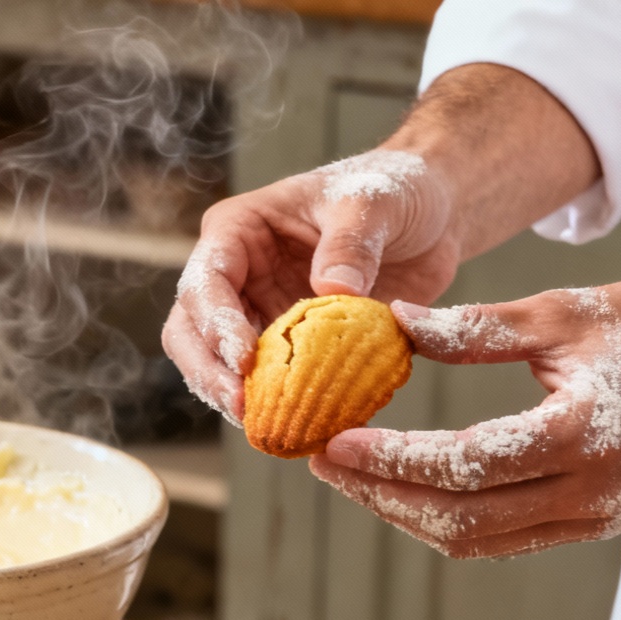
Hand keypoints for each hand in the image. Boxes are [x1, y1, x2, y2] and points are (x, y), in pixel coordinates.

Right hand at [162, 149, 463, 419]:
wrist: (430, 216)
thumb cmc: (392, 190)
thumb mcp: (374, 201)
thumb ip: (352, 240)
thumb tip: (332, 288)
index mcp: (238, 232)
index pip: (205, 282)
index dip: (216, 324)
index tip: (244, 360)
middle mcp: (236, 277)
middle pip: (190, 332)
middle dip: (209, 373)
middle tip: (243, 408)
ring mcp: (258, 316)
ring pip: (217, 367)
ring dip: (235, 399)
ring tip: (266, 427)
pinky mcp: (287, 349)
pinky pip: (270, 385)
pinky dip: (279, 408)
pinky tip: (302, 428)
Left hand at [307, 281, 620, 557]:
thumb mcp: (562, 313)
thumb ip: (474, 328)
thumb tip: (390, 324)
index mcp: (583, 435)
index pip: (465, 464)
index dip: (391, 459)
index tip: (333, 442)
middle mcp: (590, 492)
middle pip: (460, 517)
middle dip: (380, 494)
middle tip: (323, 461)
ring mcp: (593, 518)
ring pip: (475, 539)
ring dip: (404, 513)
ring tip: (350, 475)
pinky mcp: (590, 524)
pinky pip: (501, 538)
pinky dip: (445, 519)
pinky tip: (401, 488)